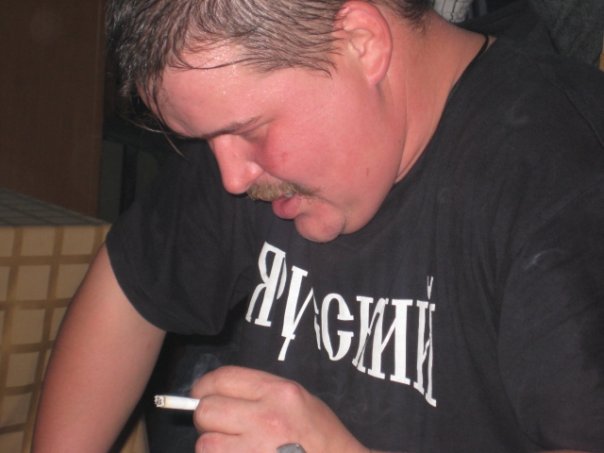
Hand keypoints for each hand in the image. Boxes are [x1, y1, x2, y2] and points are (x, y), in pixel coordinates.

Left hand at [190, 365, 368, 452]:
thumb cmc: (322, 437)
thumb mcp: (299, 399)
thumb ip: (261, 393)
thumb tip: (221, 394)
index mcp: (278, 393)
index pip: (223, 378)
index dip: (204, 387)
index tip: (201, 394)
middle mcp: (265, 418)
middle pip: (206, 410)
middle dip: (207, 419)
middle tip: (218, 427)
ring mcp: (255, 450)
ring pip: (205, 444)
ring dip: (213, 447)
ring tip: (232, 448)